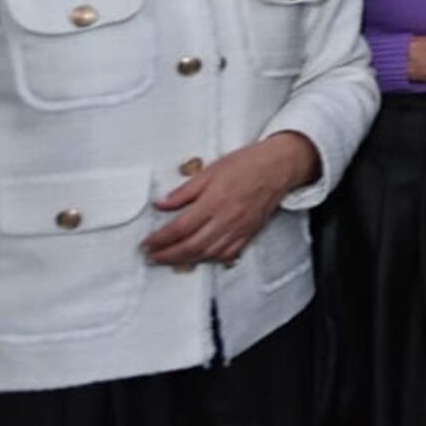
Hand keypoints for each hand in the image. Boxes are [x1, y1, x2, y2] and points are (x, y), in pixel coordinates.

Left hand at [143, 132, 316, 266]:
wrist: (278, 168)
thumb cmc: (246, 165)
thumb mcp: (210, 171)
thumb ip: (184, 191)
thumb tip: (162, 204)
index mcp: (214, 202)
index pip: (180, 228)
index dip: (160, 239)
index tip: (147, 243)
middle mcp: (226, 219)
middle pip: (191, 246)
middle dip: (167, 255)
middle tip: (151, 257)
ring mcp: (239, 229)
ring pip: (208, 254)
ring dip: (185, 260)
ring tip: (169, 260)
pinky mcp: (249, 234)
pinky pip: (227, 254)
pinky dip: (209, 260)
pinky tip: (199, 258)